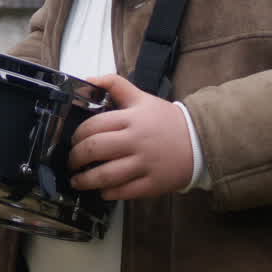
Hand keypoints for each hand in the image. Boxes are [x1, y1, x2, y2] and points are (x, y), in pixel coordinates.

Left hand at [68, 73, 193, 199]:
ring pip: (107, 175)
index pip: (93, 126)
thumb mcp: (141, 97)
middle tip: (71, 162)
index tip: (72, 141)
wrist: (200, 141)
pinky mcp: (153, 184)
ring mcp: (145, 164)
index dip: (77, 135)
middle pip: (95, 150)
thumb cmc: (165, 120)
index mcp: (131, 119)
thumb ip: (115, 84)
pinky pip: (125, 191)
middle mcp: (135, 141)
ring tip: (77, 181)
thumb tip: (87, 79)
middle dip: (76, 158)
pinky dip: (109, 192)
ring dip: (86, 180)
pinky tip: (102, 191)